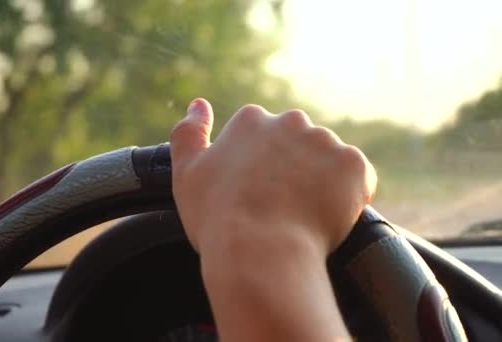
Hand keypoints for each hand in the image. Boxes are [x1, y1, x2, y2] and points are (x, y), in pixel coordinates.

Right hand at [170, 98, 375, 255]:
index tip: (257, 194)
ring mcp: (325, 141)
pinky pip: (357, 178)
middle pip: (298, 143)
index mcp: (251, 120)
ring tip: (303, 216)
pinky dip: (348, 196)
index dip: (261, 169)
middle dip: (294, 168)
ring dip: (322, 181)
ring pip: (328, 160)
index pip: (263, 138)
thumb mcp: (186, 172)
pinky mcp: (354, 165)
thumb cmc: (217, 217)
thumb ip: (188, 132)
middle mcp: (290, 121)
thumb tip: (199, 104)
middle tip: (282, 206)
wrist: (259, 251)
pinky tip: (325, 218)